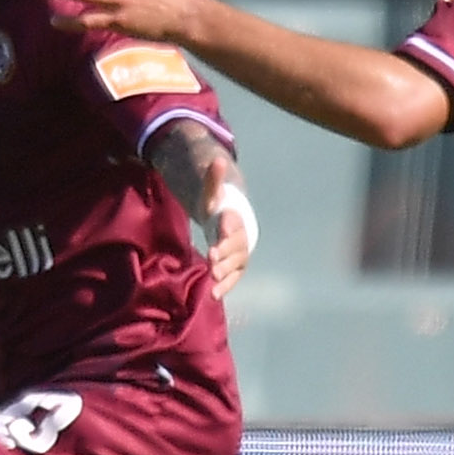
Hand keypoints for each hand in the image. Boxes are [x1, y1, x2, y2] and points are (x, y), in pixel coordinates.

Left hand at [200, 164, 255, 296]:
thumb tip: (218, 160)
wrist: (230, 224)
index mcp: (234, 218)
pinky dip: (225, 286)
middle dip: (225, 250)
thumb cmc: (218, 209)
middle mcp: (241, 238)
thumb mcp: (212, 194)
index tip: (221, 227)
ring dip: (225, 269)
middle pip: (236, 245)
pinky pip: (233, 278)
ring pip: (236, 263)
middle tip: (212, 257)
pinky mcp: (236, 268)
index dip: (228, 225)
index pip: (233, 222)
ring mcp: (240, 254)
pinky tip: (214, 294)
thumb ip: (213, 181)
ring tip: (213, 274)